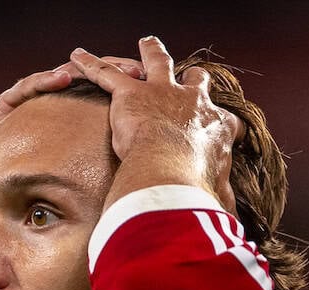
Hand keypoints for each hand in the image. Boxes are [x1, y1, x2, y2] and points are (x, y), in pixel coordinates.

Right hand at [0, 59, 145, 214]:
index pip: (104, 100)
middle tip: (144, 71)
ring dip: (89, 69)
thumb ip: (77, 183)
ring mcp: (28, 99)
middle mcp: (50, 105)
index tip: (157, 95)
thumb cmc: (4, 178)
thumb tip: (113, 206)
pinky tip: (66, 77)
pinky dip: (48, 80)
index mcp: (66, 121)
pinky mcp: (8, 100)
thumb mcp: (51, 181)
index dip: (131, 95)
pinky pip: (30, 85)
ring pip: (64, 75)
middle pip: (91, 81)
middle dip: (118, 73)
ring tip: (112, 68)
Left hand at [70, 37, 242, 210]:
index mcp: (215, 129)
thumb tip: (230, 228)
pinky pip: (107, 73)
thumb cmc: (195, 188)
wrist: (170, 174)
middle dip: (191, 78)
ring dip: (151, 51)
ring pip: (157, 62)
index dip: (220, 125)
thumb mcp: (217, 197)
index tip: (220, 129)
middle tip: (188, 75)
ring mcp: (162, 92)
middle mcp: (192, 102)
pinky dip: (91, 64)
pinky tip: (78, 56)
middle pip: (194, 81)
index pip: (223, 122)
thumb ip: (222, 208)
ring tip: (146, 42)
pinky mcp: (130, 93)